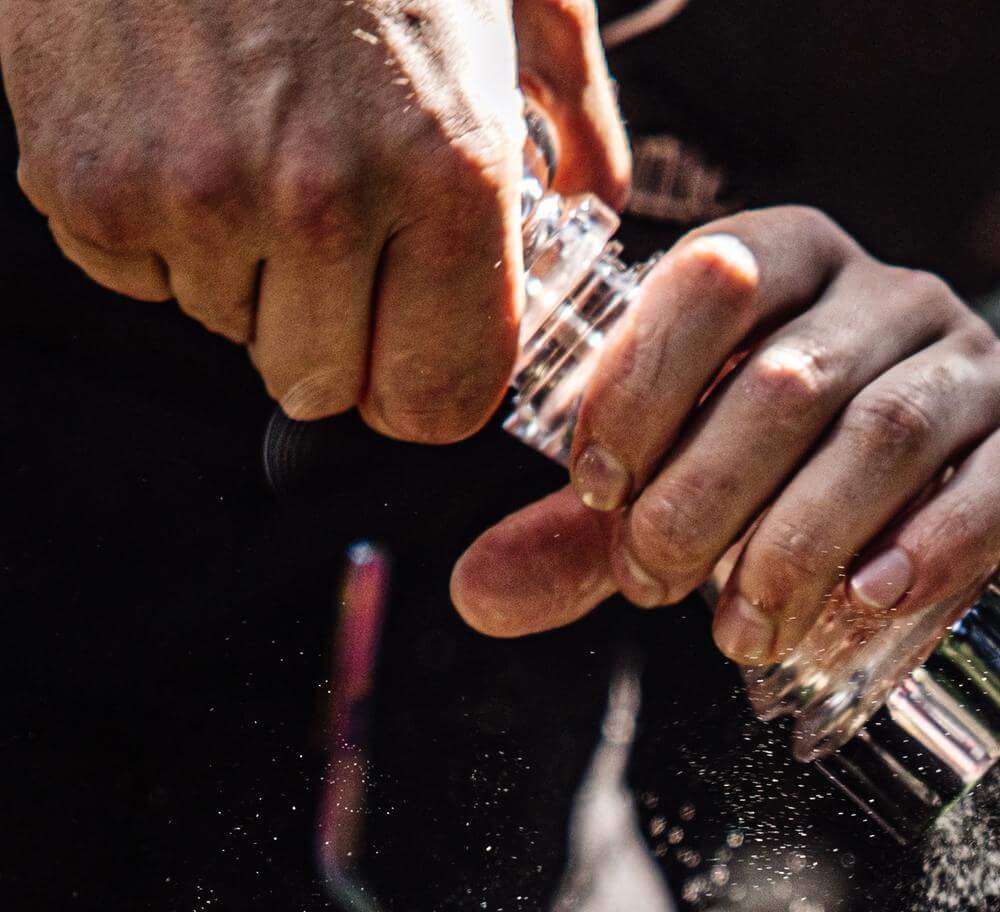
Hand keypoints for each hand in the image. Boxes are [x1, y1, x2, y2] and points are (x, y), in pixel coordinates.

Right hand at [2, 0, 627, 440]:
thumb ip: (568, 107)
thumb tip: (595, 202)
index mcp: (446, 171)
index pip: (438, 400)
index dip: (423, 375)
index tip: (410, 332)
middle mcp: (322, 202)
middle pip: (322, 383)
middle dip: (328, 322)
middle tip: (319, 210)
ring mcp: (195, 199)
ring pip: (227, 323)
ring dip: (238, 262)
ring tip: (241, 128)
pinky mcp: (89, 183)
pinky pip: (135, 271)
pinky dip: (150, 220)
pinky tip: (170, 116)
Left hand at [450, 205, 999, 662]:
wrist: (998, 542)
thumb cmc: (820, 503)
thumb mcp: (696, 508)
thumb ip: (588, 541)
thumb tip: (471, 594)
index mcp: (793, 265)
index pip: (710, 278)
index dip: (641, 384)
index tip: (593, 491)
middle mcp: (892, 295)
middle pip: (789, 376)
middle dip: (706, 494)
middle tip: (660, 590)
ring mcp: (981, 366)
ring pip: (887, 430)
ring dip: (801, 539)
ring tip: (748, 632)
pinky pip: (998, 479)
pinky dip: (933, 542)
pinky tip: (872, 597)